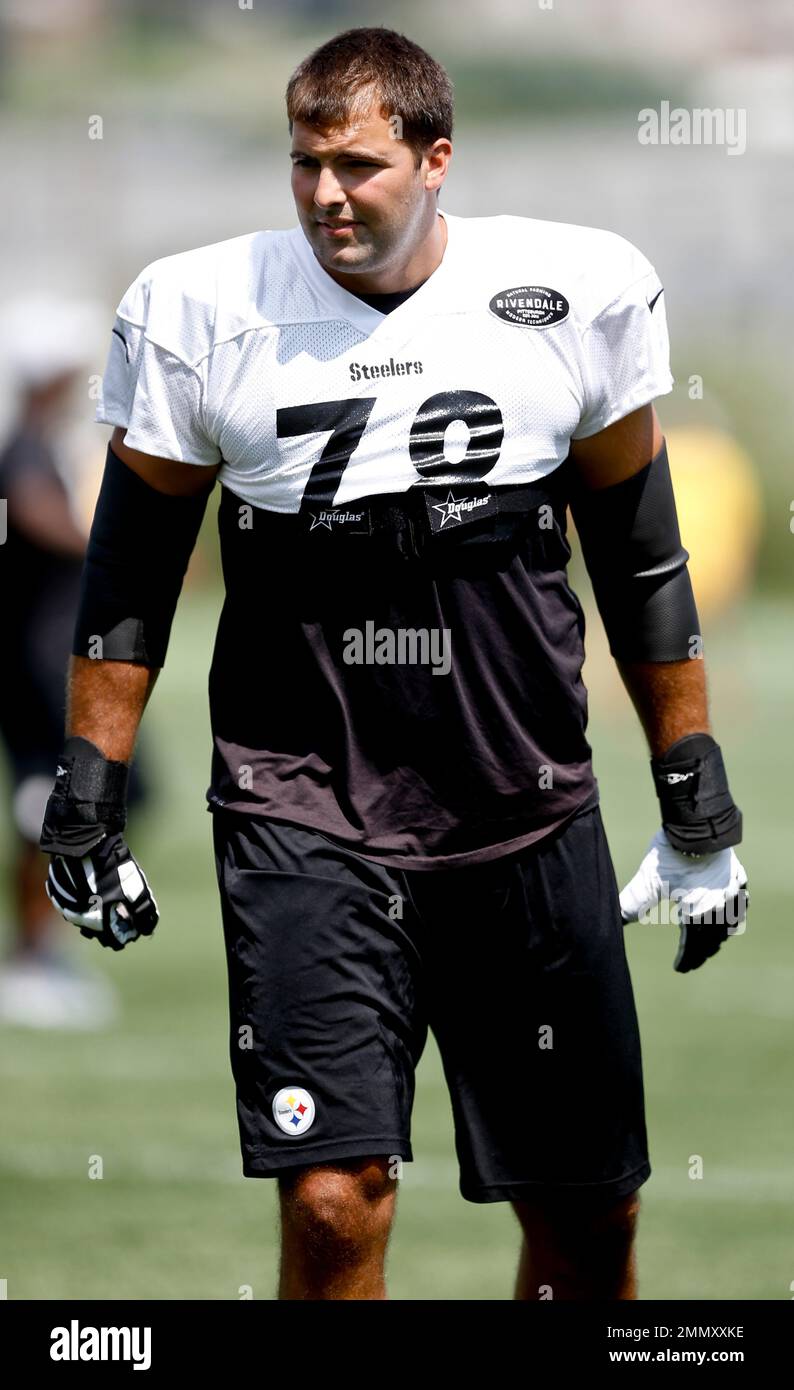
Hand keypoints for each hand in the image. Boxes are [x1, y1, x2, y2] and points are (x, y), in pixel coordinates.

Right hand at [45, 831, 158, 950]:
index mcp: (97, 923)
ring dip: (96, 914)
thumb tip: (148, 930)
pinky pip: (72, 905)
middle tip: (122, 911)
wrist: (88, 844)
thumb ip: (143, 913)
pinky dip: (83, 902)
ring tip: (108, 899)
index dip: (127, 934)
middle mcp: (78, 919)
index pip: (114, 941)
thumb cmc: (114, 869)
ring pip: (83, 919)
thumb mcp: (136, 891)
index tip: (134, 924)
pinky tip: (93, 889)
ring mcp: (66, 906)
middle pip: (98, 932)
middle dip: (111, 925)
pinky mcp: (58, 894)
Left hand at [619, 828, 747, 971]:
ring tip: (713, 940)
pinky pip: (741, 898)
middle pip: (713, 937)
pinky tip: (735, 912)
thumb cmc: (671, 854)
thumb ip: (632, 904)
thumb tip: (614, 921)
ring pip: (730, 920)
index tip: (679, 968)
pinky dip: (737, 909)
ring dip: (721, 933)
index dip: (686, 958)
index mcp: (699, 914)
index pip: (694, 944)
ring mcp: (731, 889)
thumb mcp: (648, 881)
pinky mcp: (736, 873)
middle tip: (694, 958)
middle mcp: (719, 906)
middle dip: (703, 949)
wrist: (696, 824)